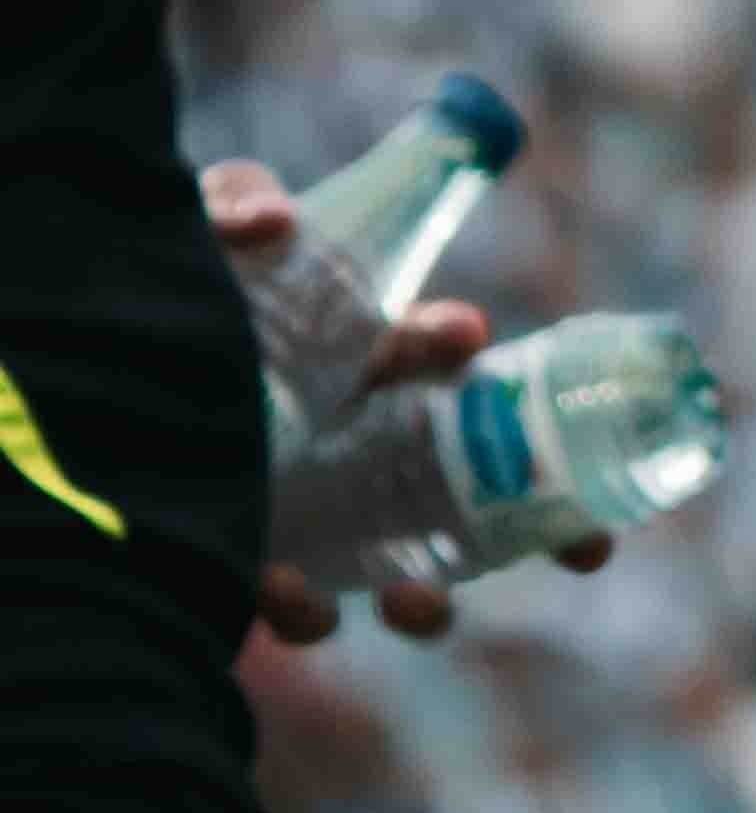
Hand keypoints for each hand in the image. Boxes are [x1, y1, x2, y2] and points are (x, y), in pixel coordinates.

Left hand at [207, 164, 607, 647]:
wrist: (109, 399)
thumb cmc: (190, 306)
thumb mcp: (206, 247)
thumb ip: (234, 206)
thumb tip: (278, 223)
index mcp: (365, 358)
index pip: (439, 356)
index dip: (461, 350)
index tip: (468, 336)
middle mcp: (356, 439)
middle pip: (472, 484)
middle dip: (541, 519)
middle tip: (590, 545)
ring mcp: (312, 509)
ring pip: (396, 567)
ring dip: (427, 596)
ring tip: (426, 604)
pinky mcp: (250, 565)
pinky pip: (292, 604)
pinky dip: (307, 607)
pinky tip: (300, 597)